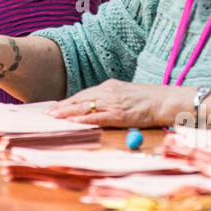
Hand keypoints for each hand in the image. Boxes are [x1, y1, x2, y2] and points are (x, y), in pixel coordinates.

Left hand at [47, 79, 190, 127]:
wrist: (164, 100)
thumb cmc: (149, 99)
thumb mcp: (127, 93)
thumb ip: (113, 98)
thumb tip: (100, 106)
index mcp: (110, 86)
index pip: (84, 94)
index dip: (69, 101)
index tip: (56, 106)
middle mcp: (108, 92)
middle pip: (80, 99)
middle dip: (62, 107)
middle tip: (47, 112)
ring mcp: (112, 103)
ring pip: (84, 108)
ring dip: (67, 113)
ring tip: (53, 117)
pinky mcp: (118, 114)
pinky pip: (96, 118)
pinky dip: (83, 120)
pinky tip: (73, 123)